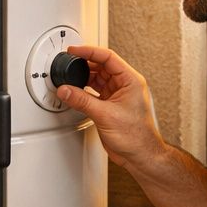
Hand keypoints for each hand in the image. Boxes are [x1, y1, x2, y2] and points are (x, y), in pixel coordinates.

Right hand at [54, 45, 167, 167]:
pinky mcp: (111, 106)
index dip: (90, 52)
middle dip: (84, 65)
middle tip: (69, 63)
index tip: (75, 50)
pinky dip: (84, 92)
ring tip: (69, 79)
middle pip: (101, 67)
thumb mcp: (105, 114)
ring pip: (97, 79)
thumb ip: (82, 100)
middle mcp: (125, 86)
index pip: (108, 57)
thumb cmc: (136, 137)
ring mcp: (118, 96)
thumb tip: (66, 90)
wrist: (140, 156)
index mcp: (130, 80)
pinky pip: (95, 92)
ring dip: (83, 79)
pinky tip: (75, 93)